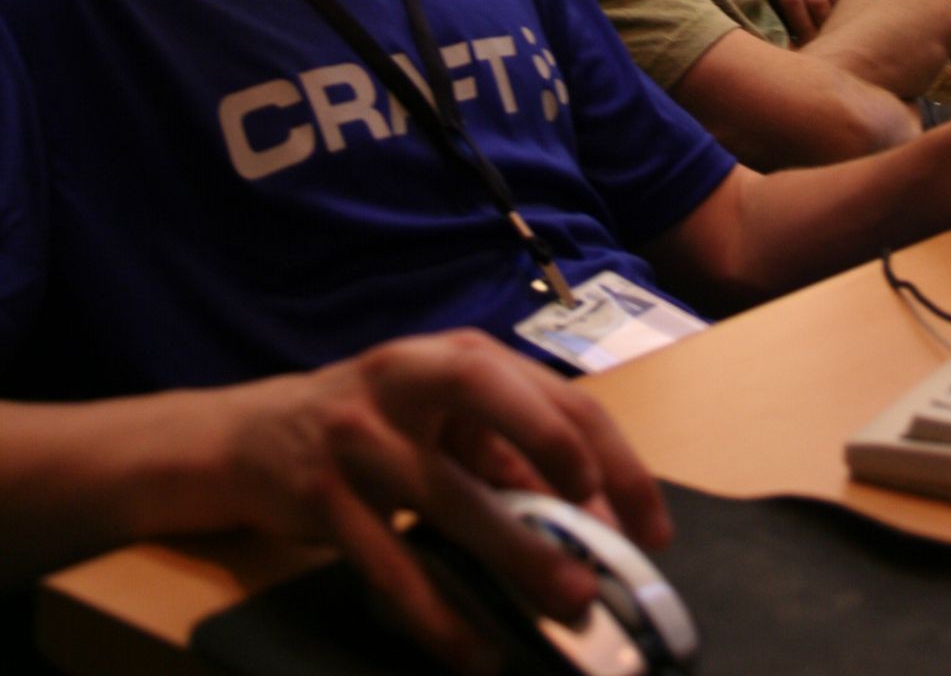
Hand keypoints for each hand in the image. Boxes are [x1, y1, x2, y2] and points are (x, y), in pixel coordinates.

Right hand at [219, 330, 668, 672]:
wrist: (250, 438)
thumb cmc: (373, 426)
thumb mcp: (442, 421)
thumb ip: (509, 454)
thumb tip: (592, 519)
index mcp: (454, 355)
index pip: (553, 391)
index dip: (610, 455)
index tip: (649, 523)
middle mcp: (408, 378)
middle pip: (497, 403)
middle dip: (561, 461)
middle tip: (609, 542)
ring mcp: (361, 435)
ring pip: (449, 496)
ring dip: (516, 555)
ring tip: (568, 603)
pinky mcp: (322, 496)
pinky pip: (390, 563)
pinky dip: (437, 614)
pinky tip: (477, 652)